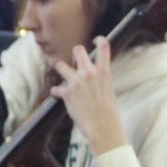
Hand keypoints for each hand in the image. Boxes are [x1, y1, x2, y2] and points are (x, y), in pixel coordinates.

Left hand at [50, 39, 125, 156]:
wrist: (102, 127)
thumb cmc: (108, 112)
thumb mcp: (109, 90)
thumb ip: (101, 80)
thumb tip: (95, 77)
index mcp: (104, 72)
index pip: (104, 47)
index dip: (100, 40)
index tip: (96, 39)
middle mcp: (89, 73)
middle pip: (78, 50)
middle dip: (75, 53)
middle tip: (75, 59)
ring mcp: (77, 82)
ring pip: (60, 65)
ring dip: (60, 68)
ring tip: (61, 71)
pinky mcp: (67, 93)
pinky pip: (57, 88)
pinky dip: (57, 91)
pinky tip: (58, 94)